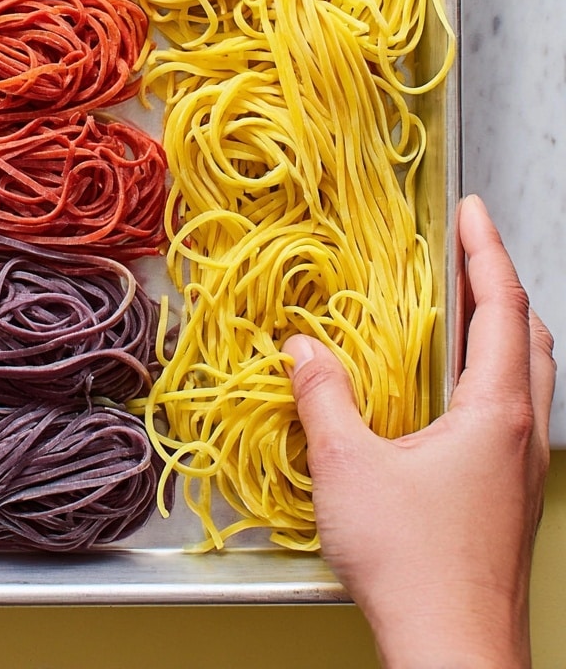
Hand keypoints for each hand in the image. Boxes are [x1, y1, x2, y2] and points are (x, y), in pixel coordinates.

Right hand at [285, 194, 554, 668]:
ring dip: (505, 329)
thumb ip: (323, 397)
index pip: (502, 306)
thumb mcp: (348, 467)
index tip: (472, 210)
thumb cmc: (414, 565)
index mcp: (496, 411)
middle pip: (532, 335)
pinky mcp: (510, 497)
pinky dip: (497, 374)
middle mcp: (522, 434)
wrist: (454, 653)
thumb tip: (302, 350)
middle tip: (472, 250)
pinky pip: (516, 411)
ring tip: (469, 308)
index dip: (487, 249)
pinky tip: (458, 393)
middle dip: (503, 282)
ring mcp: (523, 468)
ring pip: (531, 375)